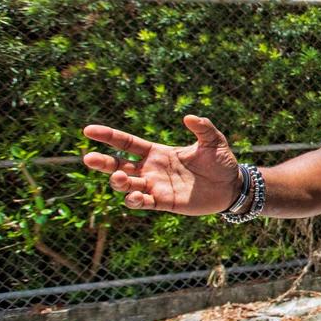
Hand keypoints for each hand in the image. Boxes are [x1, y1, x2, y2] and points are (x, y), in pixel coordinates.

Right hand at [82, 115, 241, 214]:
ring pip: (129, 186)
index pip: (127, 144)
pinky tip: (134, 197)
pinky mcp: (166, 202)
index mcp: (157, 152)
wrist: (232, 186)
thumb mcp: (214, 141)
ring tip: (119, 179)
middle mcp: (152, 170)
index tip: (88, 130)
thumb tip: (188, 117)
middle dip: (103, 163)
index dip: (108, 136)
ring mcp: (157, 187)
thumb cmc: (221, 162)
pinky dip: (136, 201)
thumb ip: (203, 127)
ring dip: (119, 183)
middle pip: (119, 166)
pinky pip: (145, 203)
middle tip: (88, 158)